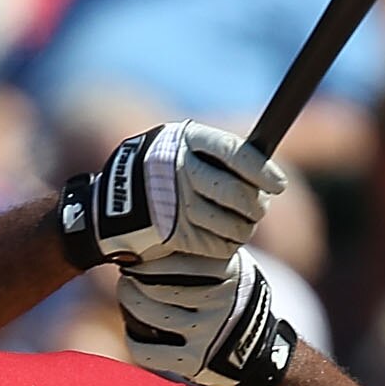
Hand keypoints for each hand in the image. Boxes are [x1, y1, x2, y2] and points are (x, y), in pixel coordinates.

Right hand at [58, 122, 283, 270]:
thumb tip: (264, 173)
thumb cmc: (154, 175)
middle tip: (257, 208)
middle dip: (254, 205)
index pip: (236, 153)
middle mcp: (180, 170)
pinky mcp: (175, 234)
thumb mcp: (176, 148)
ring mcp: (176, 203)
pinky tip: (223, 239)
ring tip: (242, 225)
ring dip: (243, 228)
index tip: (279, 185)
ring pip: (232, 222)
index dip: (262, 171)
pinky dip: (226, 245)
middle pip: (238, 193)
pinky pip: (218, 245)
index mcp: (184, 140)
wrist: (105, 209)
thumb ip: (214, 156)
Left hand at [117, 247, 298, 385]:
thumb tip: (162, 229)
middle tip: (126, 274)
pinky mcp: (193, 361)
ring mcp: (205, 333)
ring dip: (129, 302)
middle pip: (156, 286)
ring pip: (149, 313)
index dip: (148, 258)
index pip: (174, 260)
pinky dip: (133, 339)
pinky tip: (132, 330)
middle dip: (133, 279)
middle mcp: (218, 301)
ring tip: (126, 293)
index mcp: (227, 272)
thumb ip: (208, 251)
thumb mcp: (235, 267)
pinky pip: (148, 350)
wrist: (259, 350)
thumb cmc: (236, 300)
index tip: (137, 254)